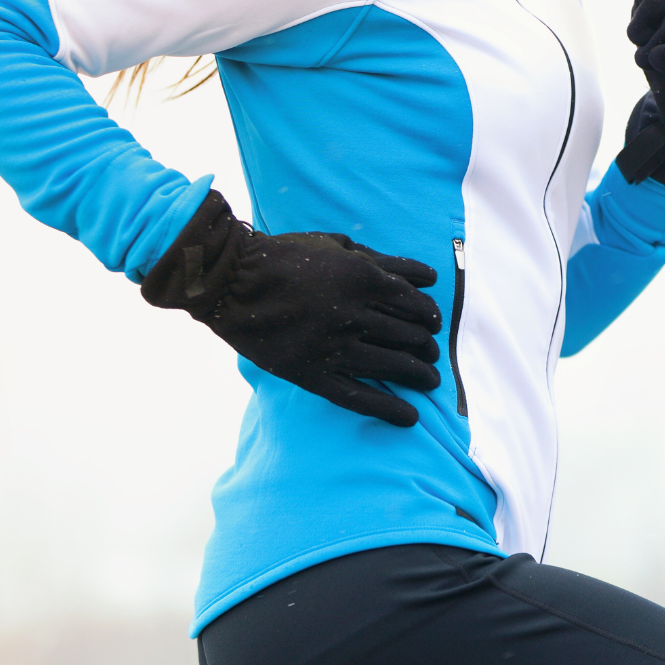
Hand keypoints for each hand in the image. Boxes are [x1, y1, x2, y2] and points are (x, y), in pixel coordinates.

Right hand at [142, 191, 442, 426]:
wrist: (231, 281)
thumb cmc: (286, 257)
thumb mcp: (338, 246)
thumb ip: (384, 261)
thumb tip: (428, 277)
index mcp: (363, 279)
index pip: (416, 305)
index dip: (430, 316)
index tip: (433, 323)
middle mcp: (354, 315)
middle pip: (409, 336)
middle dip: (427, 347)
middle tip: (432, 353)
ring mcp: (333, 348)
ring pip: (392, 366)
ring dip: (419, 375)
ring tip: (430, 380)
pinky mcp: (313, 374)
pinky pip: (359, 397)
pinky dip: (388, 409)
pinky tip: (410, 418)